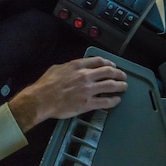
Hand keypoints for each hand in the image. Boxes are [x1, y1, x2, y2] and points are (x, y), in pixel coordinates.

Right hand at [8, 57, 127, 132]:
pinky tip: (117, 100)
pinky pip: (105, 101)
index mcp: (77, 66)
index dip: (108, 63)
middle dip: (118, 73)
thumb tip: (73, 67)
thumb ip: (68, 67)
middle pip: (108, 71)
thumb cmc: (46, 85)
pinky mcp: (88, 103)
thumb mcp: (57, 68)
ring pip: (110, 85)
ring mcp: (88, 90)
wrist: (41, 99)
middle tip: (123, 76)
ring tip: (124, 86)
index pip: (98, 61)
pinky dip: (114, 100)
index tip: (112, 65)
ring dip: (120, 85)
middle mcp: (85, 76)